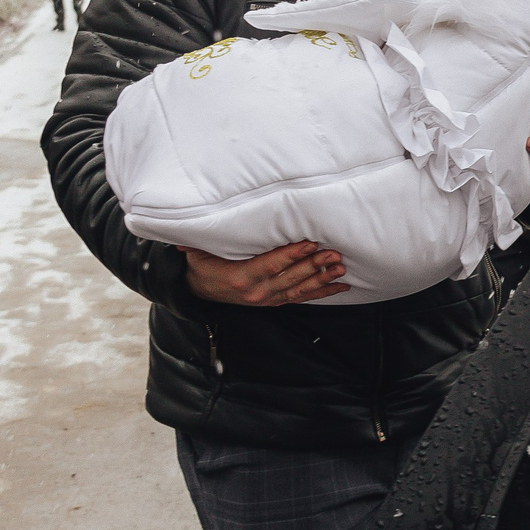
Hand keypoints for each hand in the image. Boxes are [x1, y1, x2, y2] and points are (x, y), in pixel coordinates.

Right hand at [183, 241, 349, 306]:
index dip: (290, 255)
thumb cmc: (203, 266)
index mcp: (241, 277)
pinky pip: (302, 297)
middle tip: (333, 253)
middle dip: (314, 265)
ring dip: (322, 278)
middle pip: (290, 277)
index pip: (270, 264)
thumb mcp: (198, 253)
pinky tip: (341, 285)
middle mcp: (258, 291)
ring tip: (340, 268)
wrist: (201, 291)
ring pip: (300, 289)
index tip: (309, 243)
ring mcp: (269, 298)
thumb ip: (198, 241)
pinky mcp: (276, 301)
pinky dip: (323, 292)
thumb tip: (189, 228)